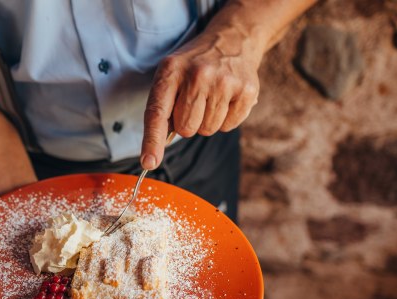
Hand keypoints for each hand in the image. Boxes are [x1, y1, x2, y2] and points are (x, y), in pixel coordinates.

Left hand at [141, 30, 262, 169]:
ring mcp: (225, 82)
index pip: (157, 112)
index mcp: (171, 70)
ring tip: (211, 97)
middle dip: (187, 123)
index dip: (152, 140)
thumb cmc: (195, 65)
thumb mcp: (171, 74)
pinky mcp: (247, 91)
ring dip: (207, 121)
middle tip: (194, 102)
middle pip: (186, 129)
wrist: (233, 39)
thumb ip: (162, 108)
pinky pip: (228, 126)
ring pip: (207, 130)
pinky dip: (226, 119)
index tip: (149, 162)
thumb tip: (154, 151)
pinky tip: (226, 99)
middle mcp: (198, 74)